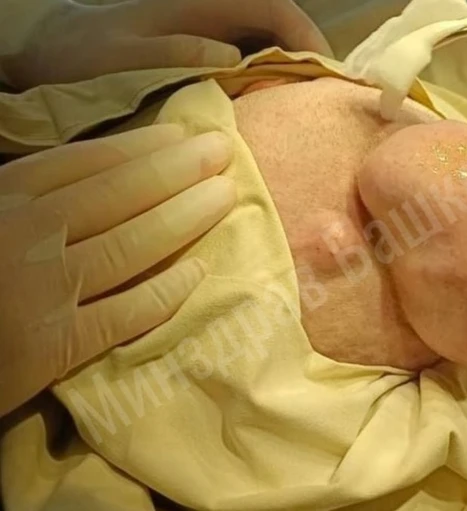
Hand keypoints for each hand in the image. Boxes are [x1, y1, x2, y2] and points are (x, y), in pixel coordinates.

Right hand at [0, 125, 235, 417]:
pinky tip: (200, 272)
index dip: (139, 148)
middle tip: (222, 152)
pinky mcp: (55, 347)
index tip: (181, 136)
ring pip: (131, 246)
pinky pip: (124, 315)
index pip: (83, 165)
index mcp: (2, 201)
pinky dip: (165, 294)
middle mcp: (26, 238)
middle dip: (177, 171)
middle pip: (118, 196)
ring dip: (185, 219)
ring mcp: (43, 293)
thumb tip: (84, 172)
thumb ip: (23, 195)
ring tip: (226, 196)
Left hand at [2, 0, 332, 89]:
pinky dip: (271, 88)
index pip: (271, 6)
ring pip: (268, 46)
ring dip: (294, 75)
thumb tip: (232, 56)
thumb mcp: (122, 54)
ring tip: (312, 113)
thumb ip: (174, 51)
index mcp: (197, 6)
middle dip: (310, 58)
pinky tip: (277, 117)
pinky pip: (250, 67)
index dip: (305, 33)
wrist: (51, 62)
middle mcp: (210, 17)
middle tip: (332, 101)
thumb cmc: (82, 57)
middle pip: (278, 26)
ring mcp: (209, 38)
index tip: (328, 71)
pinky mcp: (205, 61)